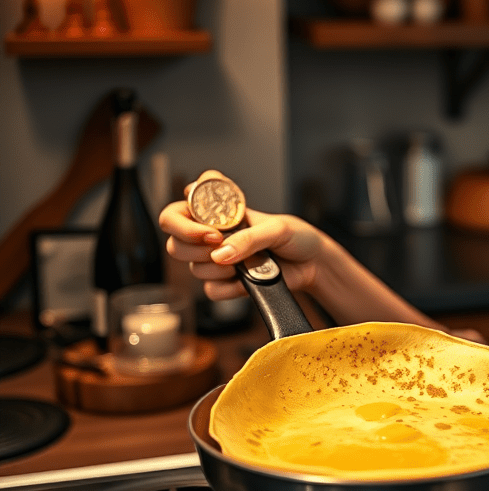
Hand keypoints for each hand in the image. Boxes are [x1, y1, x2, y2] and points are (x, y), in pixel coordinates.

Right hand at [158, 170, 326, 300]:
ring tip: (245, 262)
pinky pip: (211, 290)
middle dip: (192, 242)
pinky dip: (229, 287)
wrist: (312, 264)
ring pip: (192, 267)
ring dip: (217, 268)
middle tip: (218, 241)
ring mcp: (217, 260)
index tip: (208, 217)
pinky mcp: (226, 283)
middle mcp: (214, 234)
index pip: (187, 200)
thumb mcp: (278, 229)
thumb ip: (249, 238)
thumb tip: (220, 254)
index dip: (187, 206)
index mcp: (223, 211)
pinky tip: (246, 279)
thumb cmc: (296, 237)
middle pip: (174, 238)